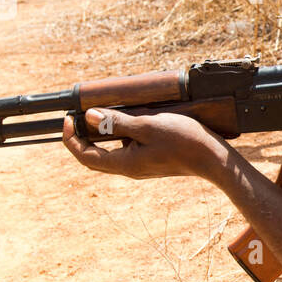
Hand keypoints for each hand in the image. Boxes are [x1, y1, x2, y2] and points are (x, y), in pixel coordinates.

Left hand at [62, 108, 232, 180]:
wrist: (213, 159)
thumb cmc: (183, 141)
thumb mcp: (148, 126)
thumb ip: (117, 122)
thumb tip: (89, 117)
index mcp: (125, 163)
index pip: (85, 156)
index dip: (71, 139)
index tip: (68, 118)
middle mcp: (130, 168)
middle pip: (95, 157)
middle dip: (82, 137)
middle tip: (78, 117)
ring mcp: (141, 166)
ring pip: (112, 152)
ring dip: (103, 135)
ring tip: (105, 114)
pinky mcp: (151, 161)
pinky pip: (127, 150)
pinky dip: (121, 135)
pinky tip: (130, 121)